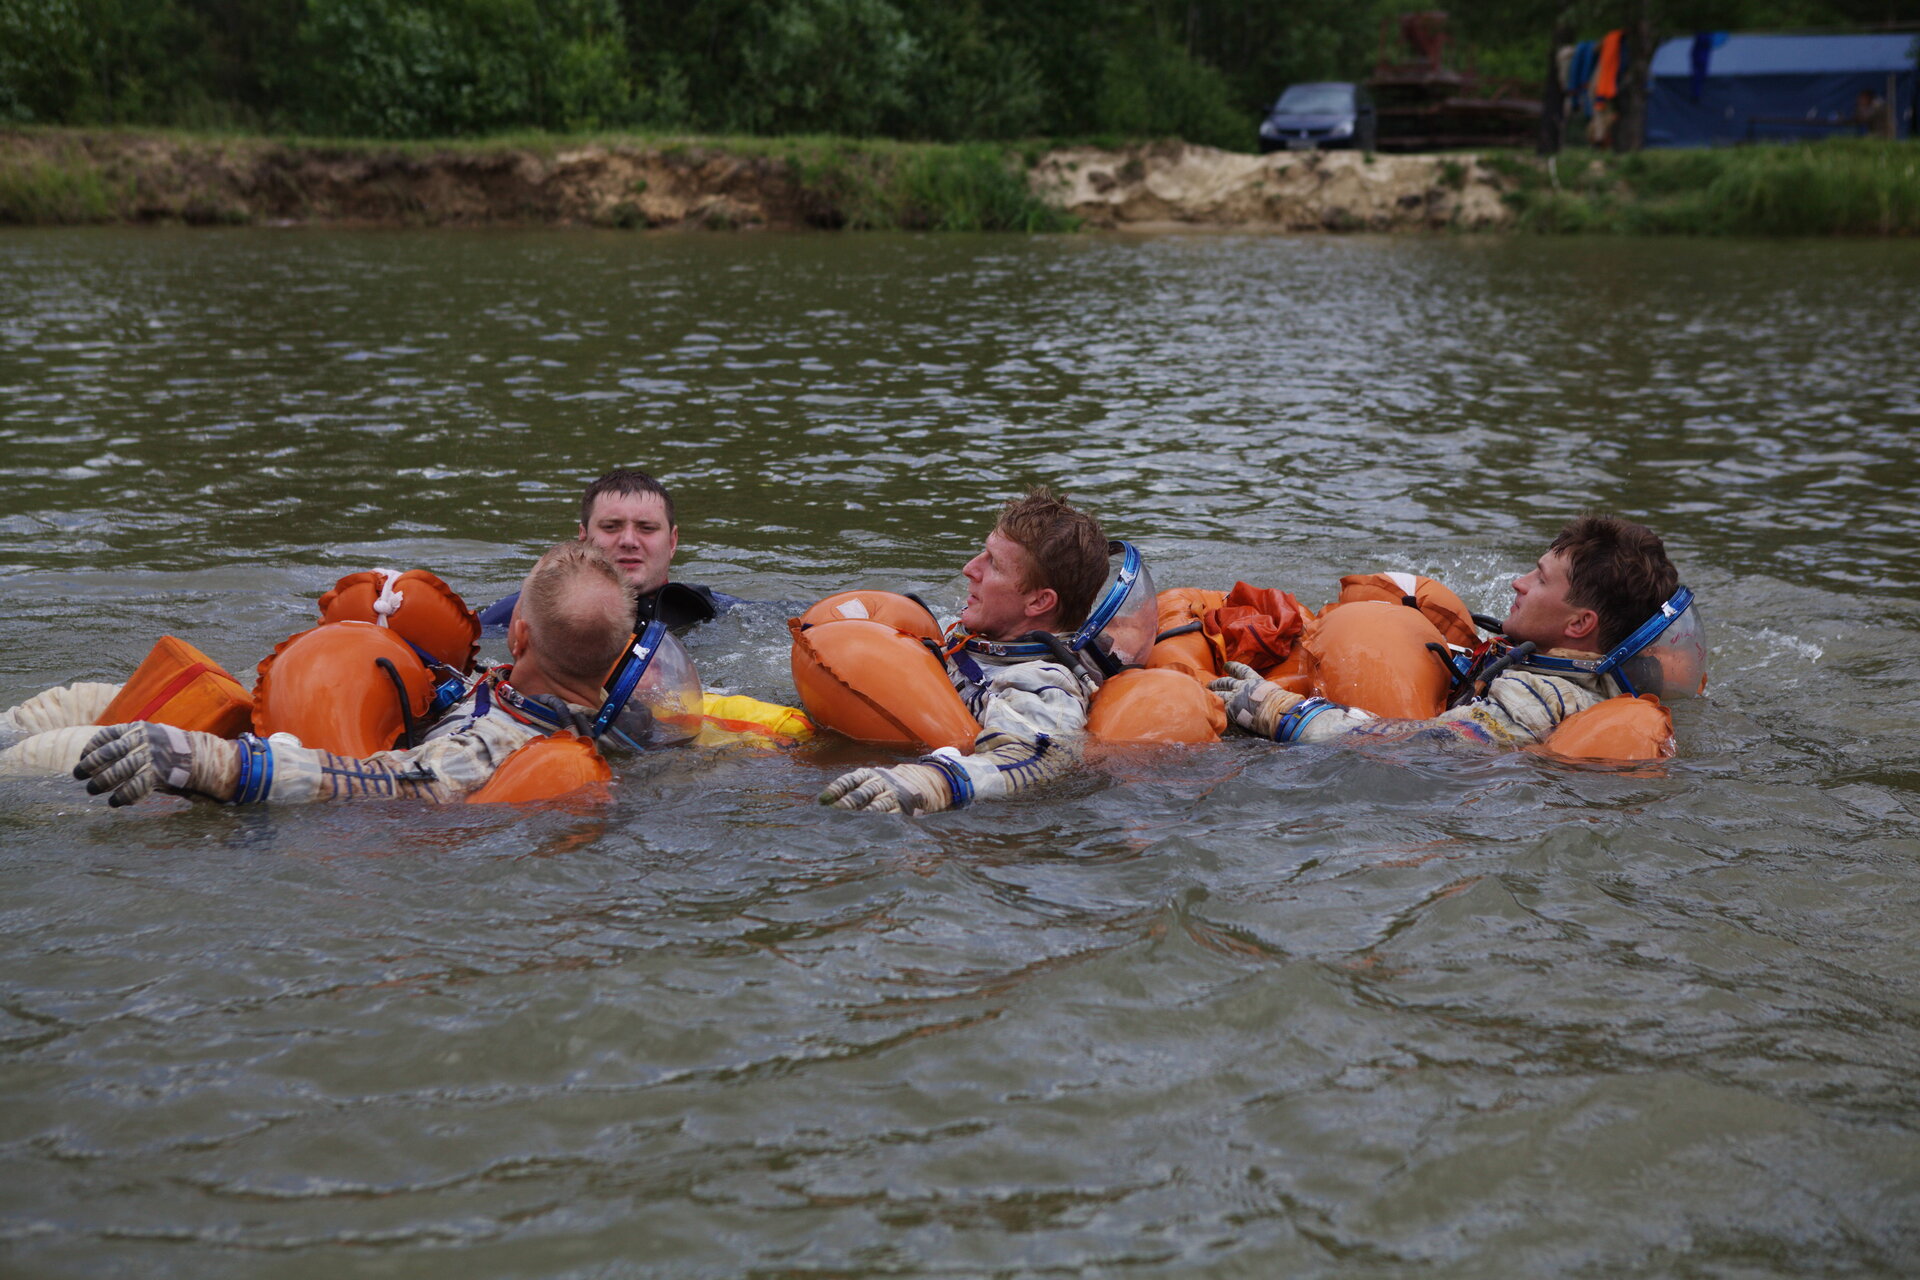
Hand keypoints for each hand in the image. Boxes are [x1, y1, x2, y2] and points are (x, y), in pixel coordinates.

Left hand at [75, 722, 238, 806]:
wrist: (202, 757)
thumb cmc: (173, 749)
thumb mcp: (153, 734)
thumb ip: (132, 740)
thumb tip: (103, 754)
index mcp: (138, 729)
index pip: (106, 736)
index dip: (91, 748)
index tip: (82, 758)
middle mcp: (141, 741)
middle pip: (107, 755)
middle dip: (88, 766)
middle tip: (78, 776)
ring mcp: (149, 758)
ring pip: (116, 772)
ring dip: (100, 783)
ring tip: (91, 790)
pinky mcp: (156, 774)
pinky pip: (133, 788)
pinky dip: (121, 796)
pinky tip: (115, 801)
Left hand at [819, 762, 953, 814]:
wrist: (924, 781)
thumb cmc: (888, 784)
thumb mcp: (874, 778)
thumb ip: (853, 789)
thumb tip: (824, 802)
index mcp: (869, 774)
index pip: (849, 780)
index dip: (835, 789)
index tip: (823, 800)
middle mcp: (880, 783)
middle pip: (860, 794)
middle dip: (845, 804)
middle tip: (832, 813)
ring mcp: (893, 795)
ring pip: (875, 805)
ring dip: (861, 815)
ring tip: (847, 824)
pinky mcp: (903, 807)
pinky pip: (891, 814)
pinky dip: (880, 821)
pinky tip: (869, 829)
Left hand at [1207, 661, 1302, 738]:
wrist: (1276, 711)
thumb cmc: (1281, 703)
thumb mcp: (1275, 691)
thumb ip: (1267, 691)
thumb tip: (1271, 695)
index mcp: (1255, 680)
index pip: (1242, 670)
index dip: (1233, 667)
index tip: (1227, 665)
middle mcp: (1243, 686)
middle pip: (1226, 681)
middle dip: (1218, 682)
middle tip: (1211, 683)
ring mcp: (1236, 696)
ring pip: (1220, 692)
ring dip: (1213, 692)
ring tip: (1207, 692)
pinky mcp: (1232, 708)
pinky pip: (1221, 705)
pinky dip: (1216, 704)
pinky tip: (1210, 705)